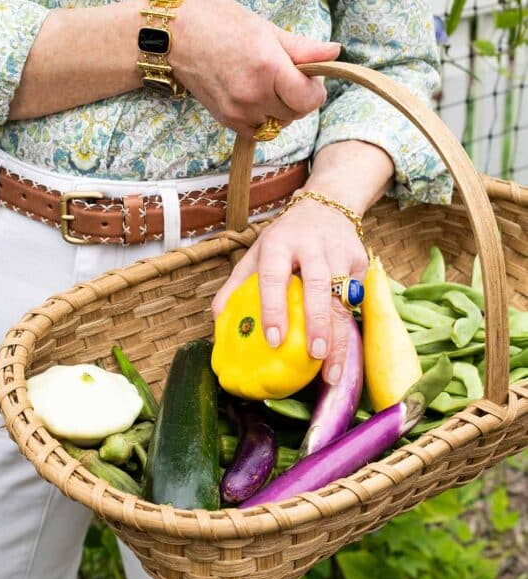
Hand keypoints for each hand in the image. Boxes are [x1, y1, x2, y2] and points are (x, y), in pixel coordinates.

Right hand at [171, 0, 339, 138]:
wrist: (176, 38)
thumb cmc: (220, 23)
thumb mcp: (266, 28)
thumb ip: (303, 48)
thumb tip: (335, 52)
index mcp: (268, 66)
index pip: (310, 99)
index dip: (315, 89)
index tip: (309, 76)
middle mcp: (254, 94)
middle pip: (297, 113)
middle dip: (299, 97)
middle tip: (286, 76)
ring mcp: (239, 110)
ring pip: (279, 124)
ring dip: (281, 109)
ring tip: (266, 84)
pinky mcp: (227, 120)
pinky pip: (259, 131)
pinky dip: (263, 119)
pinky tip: (253, 97)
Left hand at [211, 197, 367, 384]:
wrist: (325, 208)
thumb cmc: (284, 240)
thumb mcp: (256, 254)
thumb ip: (236, 286)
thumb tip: (218, 321)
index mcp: (279, 243)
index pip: (274, 276)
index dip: (274, 308)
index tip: (274, 340)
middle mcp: (311, 245)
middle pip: (318, 285)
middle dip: (317, 322)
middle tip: (314, 355)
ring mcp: (339, 252)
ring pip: (342, 297)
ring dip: (338, 336)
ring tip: (332, 370)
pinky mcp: (360, 262)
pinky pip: (355, 300)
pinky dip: (350, 329)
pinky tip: (344, 356)